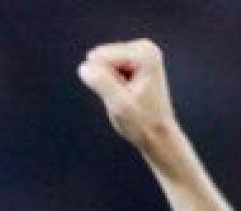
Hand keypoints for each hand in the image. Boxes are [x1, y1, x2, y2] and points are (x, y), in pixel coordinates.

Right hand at [78, 39, 177, 153]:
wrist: (157, 133)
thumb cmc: (141, 122)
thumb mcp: (119, 105)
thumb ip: (101, 83)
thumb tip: (83, 67)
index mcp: (144, 54)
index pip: (101, 58)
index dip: (104, 81)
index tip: (122, 95)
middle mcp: (145, 47)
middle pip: (102, 58)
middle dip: (106, 80)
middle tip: (123, 96)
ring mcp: (140, 52)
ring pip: (103, 64)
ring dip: (109, 83)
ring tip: (126, 96)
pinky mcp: (134, 60)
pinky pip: (107, 69)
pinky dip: (112, 83)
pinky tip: (126, 93)